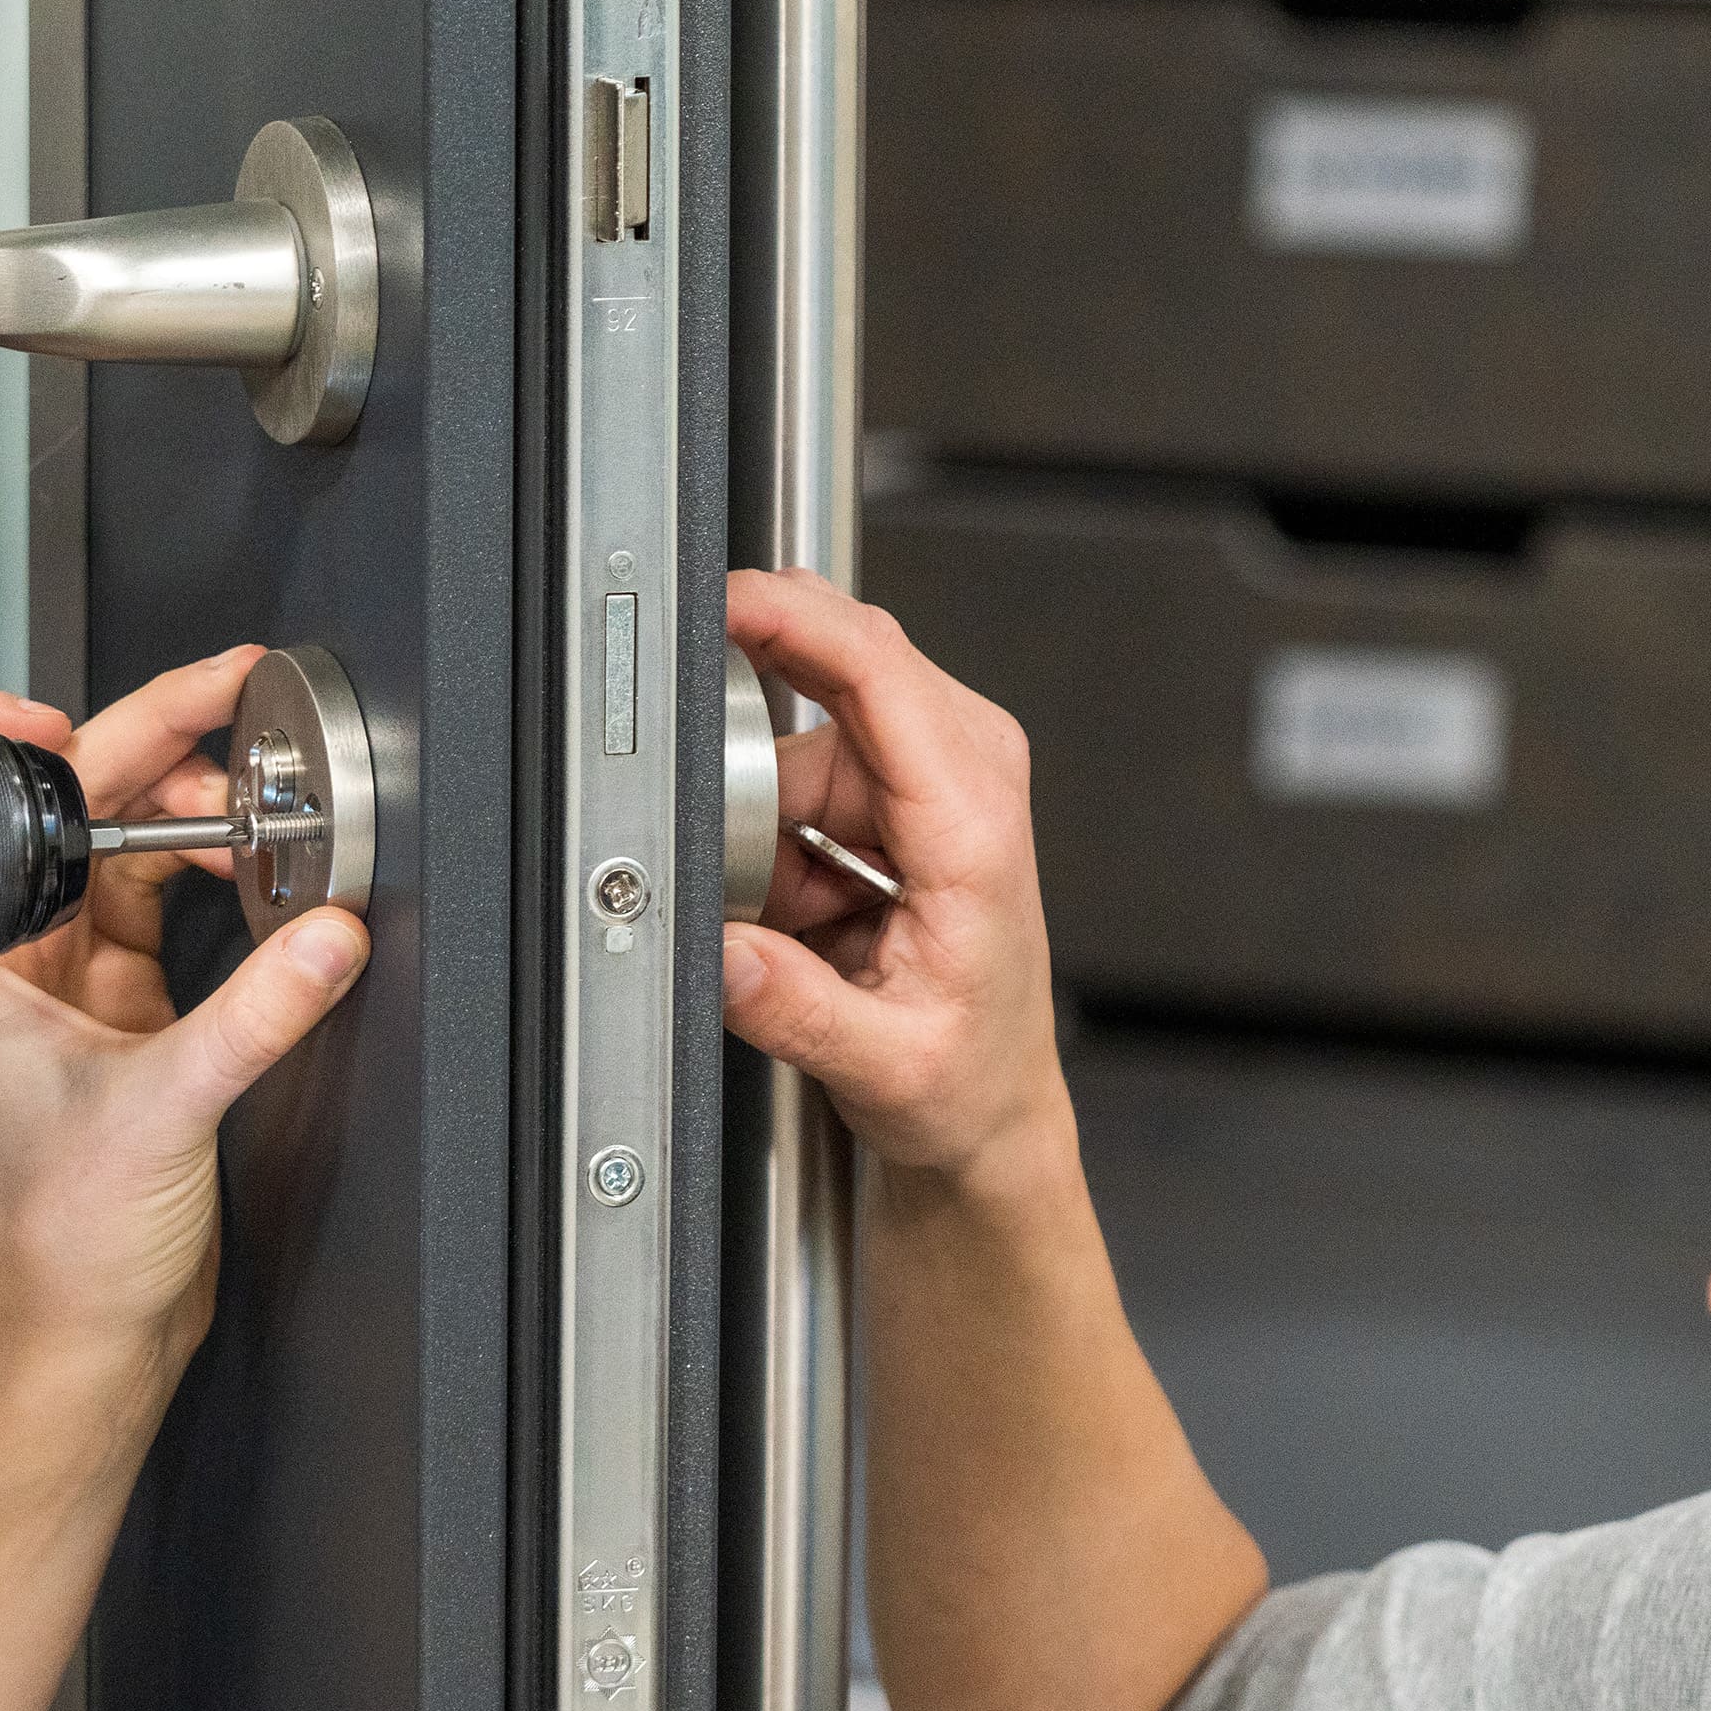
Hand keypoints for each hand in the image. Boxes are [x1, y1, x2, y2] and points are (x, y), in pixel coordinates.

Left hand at [0, 649, 368, 1374]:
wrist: (85, 1333)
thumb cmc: (58, 1245)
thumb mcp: (160, 1111)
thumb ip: (250, 1019)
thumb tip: (320, 941)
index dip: (8, 741)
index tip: (71, 709)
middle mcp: (5, 964)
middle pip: (63, 815)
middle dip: (143, 745)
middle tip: (222, 698)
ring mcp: (64, 984)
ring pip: (119, 851)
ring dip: (186, 811)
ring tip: (253, 784)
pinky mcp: (122, 1013)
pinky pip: (164, 907)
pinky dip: (214, 876)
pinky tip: (258, 863)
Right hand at [719, 567, 1069, 1188]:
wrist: (993, 1109)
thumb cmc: (967, 1080)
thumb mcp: (884, 1066)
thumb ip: (792, 1008)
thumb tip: (718, 947)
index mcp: (971, 820)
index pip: (876, 667)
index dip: (790, 616)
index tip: (720, 601)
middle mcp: (963, 771)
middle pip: (824, 677)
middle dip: (754, 767)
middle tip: (755, 875)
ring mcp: (930, 773)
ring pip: (791, 742)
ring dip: (765, 829)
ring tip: (805, 930)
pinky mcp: (895, 790)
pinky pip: (792, 779)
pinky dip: (776, 845)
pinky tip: (809, 913)